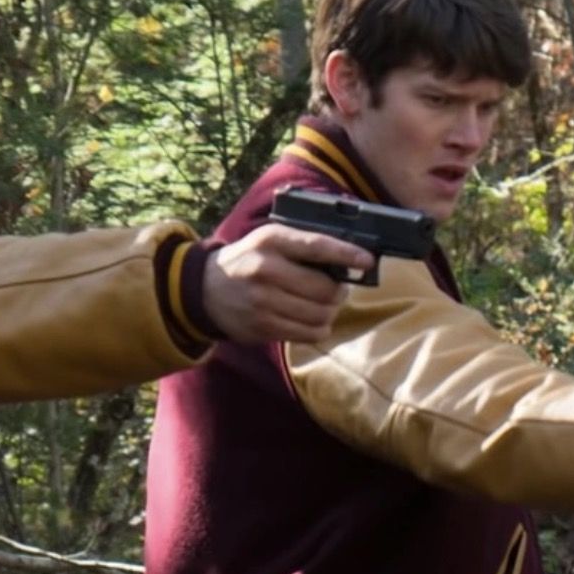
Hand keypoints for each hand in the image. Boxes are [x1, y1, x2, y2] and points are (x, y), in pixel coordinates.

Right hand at [199, 225, 373, 343]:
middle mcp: (265, 270)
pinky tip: (313, 319)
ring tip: (325, 305)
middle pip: (324, 288)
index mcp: (270, 241)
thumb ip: (303, 244)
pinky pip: (307, 334)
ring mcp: (262, 302)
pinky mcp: (262, 327)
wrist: (206, 289)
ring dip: (331, 311)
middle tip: (338, 288)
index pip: (316, 246)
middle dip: (339, 291)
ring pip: (319, 314)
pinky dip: (319, 328)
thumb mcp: (269, 239)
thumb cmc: (249, 259)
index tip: (367, 261)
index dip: (346, 254)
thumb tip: (348, 258)